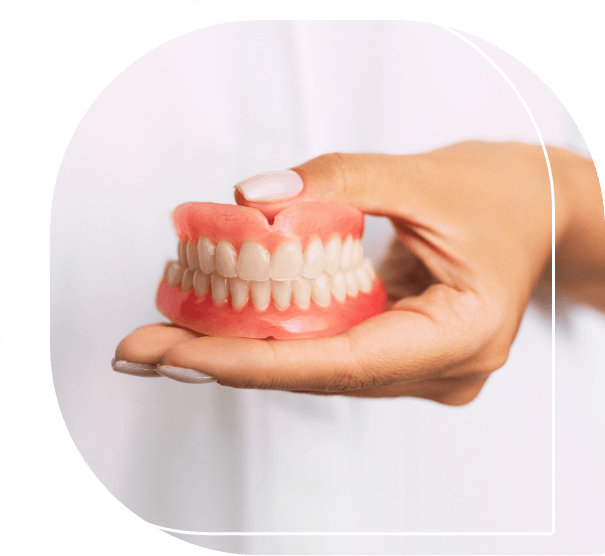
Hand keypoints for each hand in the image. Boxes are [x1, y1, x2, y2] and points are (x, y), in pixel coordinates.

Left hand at [114, 142, 602, 404]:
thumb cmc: (505, 196)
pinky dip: (276, 335)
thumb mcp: (424, 176)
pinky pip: (329, 349)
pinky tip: (225, 323)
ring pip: (317, 367)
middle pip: (316, 374)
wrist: (538, 208)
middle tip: (145, 346)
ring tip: (169, 333)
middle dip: (226, 359)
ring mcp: (418, 364)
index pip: (340, 363)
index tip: (177, 353)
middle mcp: (436, 367)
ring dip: (244, 349)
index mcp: (458, 337)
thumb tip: (254, 199)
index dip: (251, 361)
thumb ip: (339, 181)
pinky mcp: (400, 349)